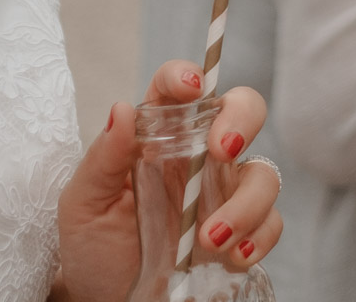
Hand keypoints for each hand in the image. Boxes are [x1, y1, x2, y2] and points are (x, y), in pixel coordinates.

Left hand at [53, 62, 285, 301]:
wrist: (106, 299)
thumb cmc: (94, 246)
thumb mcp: (84, 205)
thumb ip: (103, 159)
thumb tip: (122, 109)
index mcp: (159, 136)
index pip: (178, 90)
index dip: (187, 76)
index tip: (190, 87)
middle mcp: (200, 156)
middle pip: (243, 112)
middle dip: (243, 121)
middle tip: (222, 150)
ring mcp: (226, 192)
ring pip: (264, 173)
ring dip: (246, 204)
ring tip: (210, 240)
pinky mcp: (244, 231)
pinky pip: (271, 223)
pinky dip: (259, 237)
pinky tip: (233, 256)